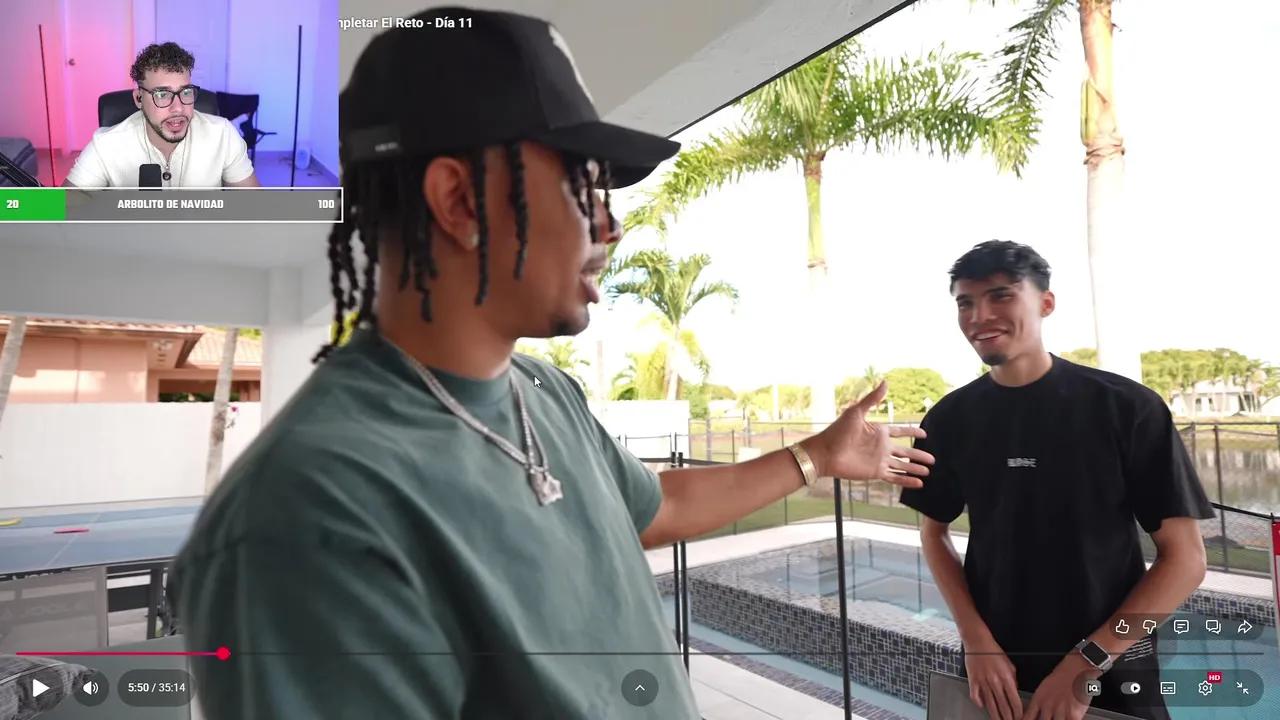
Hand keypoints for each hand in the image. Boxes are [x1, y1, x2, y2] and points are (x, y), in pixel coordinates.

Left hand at [803, 381, 932, 486]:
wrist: (825, 452)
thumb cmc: (838, 431)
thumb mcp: (856, 412)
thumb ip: (872, 399)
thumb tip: (886, 382)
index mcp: (879, 431)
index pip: (900, 431)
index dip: (912, 431)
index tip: (924, 433)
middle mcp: (881, 447)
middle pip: (905, 451)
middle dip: (918, 454)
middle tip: (933, 458)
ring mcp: (879, 460)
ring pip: (902, 465)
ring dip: (915, 468)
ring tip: (929, 471)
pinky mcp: (876, 472)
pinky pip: (894, 477)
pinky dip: (906, 480)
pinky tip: (919, 483)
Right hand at [964, 638, 1023, 719]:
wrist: (978, 642)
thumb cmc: (994, 651)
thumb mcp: (1009, 664)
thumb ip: (1013, 678)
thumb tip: (1013, 690)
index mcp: (1006, 678)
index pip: (1014, 700)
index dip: (1018, 711)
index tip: (1020, 717)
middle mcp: (995, 682)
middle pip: (1003, 705)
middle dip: (1007, 717)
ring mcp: (983, 682)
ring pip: (990, 704)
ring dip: (995, 715)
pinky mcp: (973, 681)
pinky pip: (975, 696)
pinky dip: (978, 702)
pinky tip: (982, 706)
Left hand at [1024, 655, 1092, 719]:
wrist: (1077, 668)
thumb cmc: (1063, 674)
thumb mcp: (1045, 687)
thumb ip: (1041, 701)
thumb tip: (1038, 712)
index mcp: (1038, 700)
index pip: (1027, 718)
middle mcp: (1047, 707)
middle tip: (1047, 719)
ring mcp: (1059, 712)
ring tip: (1058, 718)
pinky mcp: (1073, 715)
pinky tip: (1070, 719)